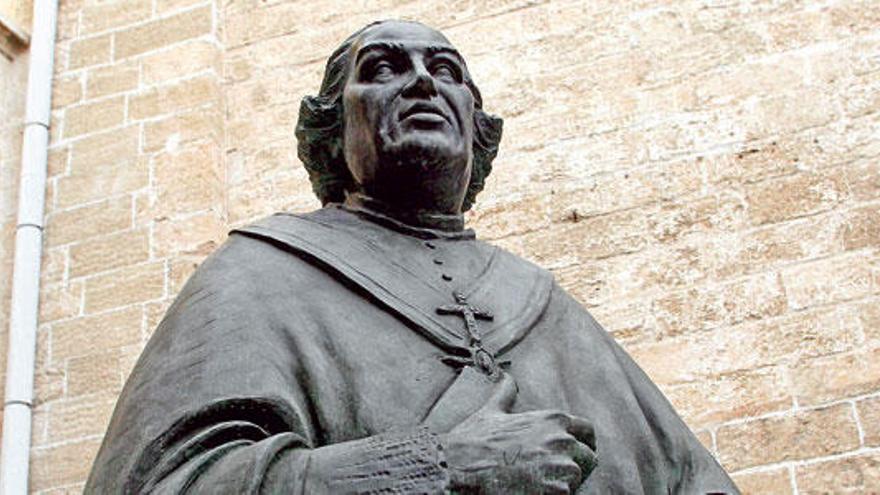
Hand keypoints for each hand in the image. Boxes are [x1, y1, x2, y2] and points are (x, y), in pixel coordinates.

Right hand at [441, 373, 597, 493]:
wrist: (458, 467)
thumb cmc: (473, 441)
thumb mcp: (491, 412)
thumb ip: (505, 394)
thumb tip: (505, 377)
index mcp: (553, 419)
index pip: (587, 431)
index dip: (584, 444)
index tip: (578, 453)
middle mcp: (563, 440)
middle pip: (588, 459)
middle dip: (575, 467)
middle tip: (551, 475)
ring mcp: (563, 467)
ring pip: (577, 481)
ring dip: (561, 484)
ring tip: (535, 483)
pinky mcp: (558, 492)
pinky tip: (531, 492)